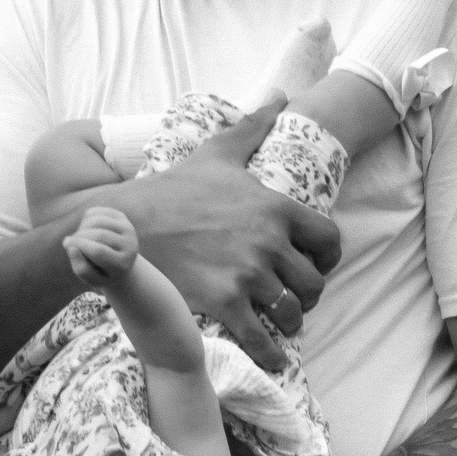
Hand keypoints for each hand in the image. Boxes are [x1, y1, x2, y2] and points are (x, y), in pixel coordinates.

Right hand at [63, 206, 138, 290]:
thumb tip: (70, 246)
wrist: (122, 263)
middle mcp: (130, 245)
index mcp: (123, 263)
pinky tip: (86, 230)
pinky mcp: (122, 217)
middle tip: (70, 243)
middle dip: (79, 237)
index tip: (66, 244)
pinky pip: (97, 212)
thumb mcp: (92, 279)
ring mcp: (128, 229)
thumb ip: (81, 268)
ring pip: (98, 221)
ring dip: (82, 228)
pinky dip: (86, 219)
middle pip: (99, 235)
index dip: (79, 245)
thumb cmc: (103, 273)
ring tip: (79, 238)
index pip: (99, 251)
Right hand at [111, 97, 340, 370]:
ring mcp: (247, 274)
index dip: (327, 258)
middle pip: (314, 282)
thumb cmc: (174, 189)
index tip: (315, 266)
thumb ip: (253, 126)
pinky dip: (271, 355)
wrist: (127, 224)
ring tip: (280, 324)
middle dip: (308, 294)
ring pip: (292, 312)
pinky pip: (262, 339)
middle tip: (294, 298)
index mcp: (276, 207)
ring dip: (291, 322)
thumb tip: (280, 96)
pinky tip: (272, 359)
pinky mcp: (223, 302)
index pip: (329, 241)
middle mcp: (268, 241)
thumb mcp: (218, 153)